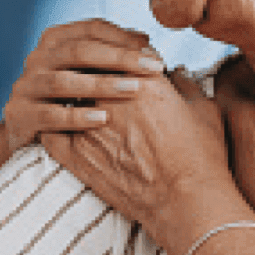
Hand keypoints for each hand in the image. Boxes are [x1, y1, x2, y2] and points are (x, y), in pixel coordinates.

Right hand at [3, 20, 167, 154]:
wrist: (31, 132)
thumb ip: (113, 55)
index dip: (123, 37)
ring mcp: (25, 85)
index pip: (91, 28)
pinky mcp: (18, 113)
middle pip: (80, 51)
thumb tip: (144, 39)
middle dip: (120, 58)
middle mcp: (37, 58)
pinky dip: (77, 116)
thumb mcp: (89, 72)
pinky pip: (49, 114)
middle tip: (153, 68)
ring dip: (101, 85)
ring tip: (133, 90)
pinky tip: (104, 118)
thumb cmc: (69, 99)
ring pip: (64, 81)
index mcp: (55, 40)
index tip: (153, 51)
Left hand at [43, 68, 251, 254]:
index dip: (123, 57)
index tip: (125, 67)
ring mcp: (89, 124)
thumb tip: (177, 72)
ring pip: (68, 97)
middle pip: (90, 69)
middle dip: (94, 72)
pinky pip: (51, 132)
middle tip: (96, 80)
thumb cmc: (202, 157)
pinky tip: (58, 128)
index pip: (121, 53)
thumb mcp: (204, 110)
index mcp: (142, 78)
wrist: (186, 201)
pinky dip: (54, 126)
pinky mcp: (75, 154)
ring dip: (73, 97)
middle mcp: (110, 95)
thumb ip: (186, 84)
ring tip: (76, 104)